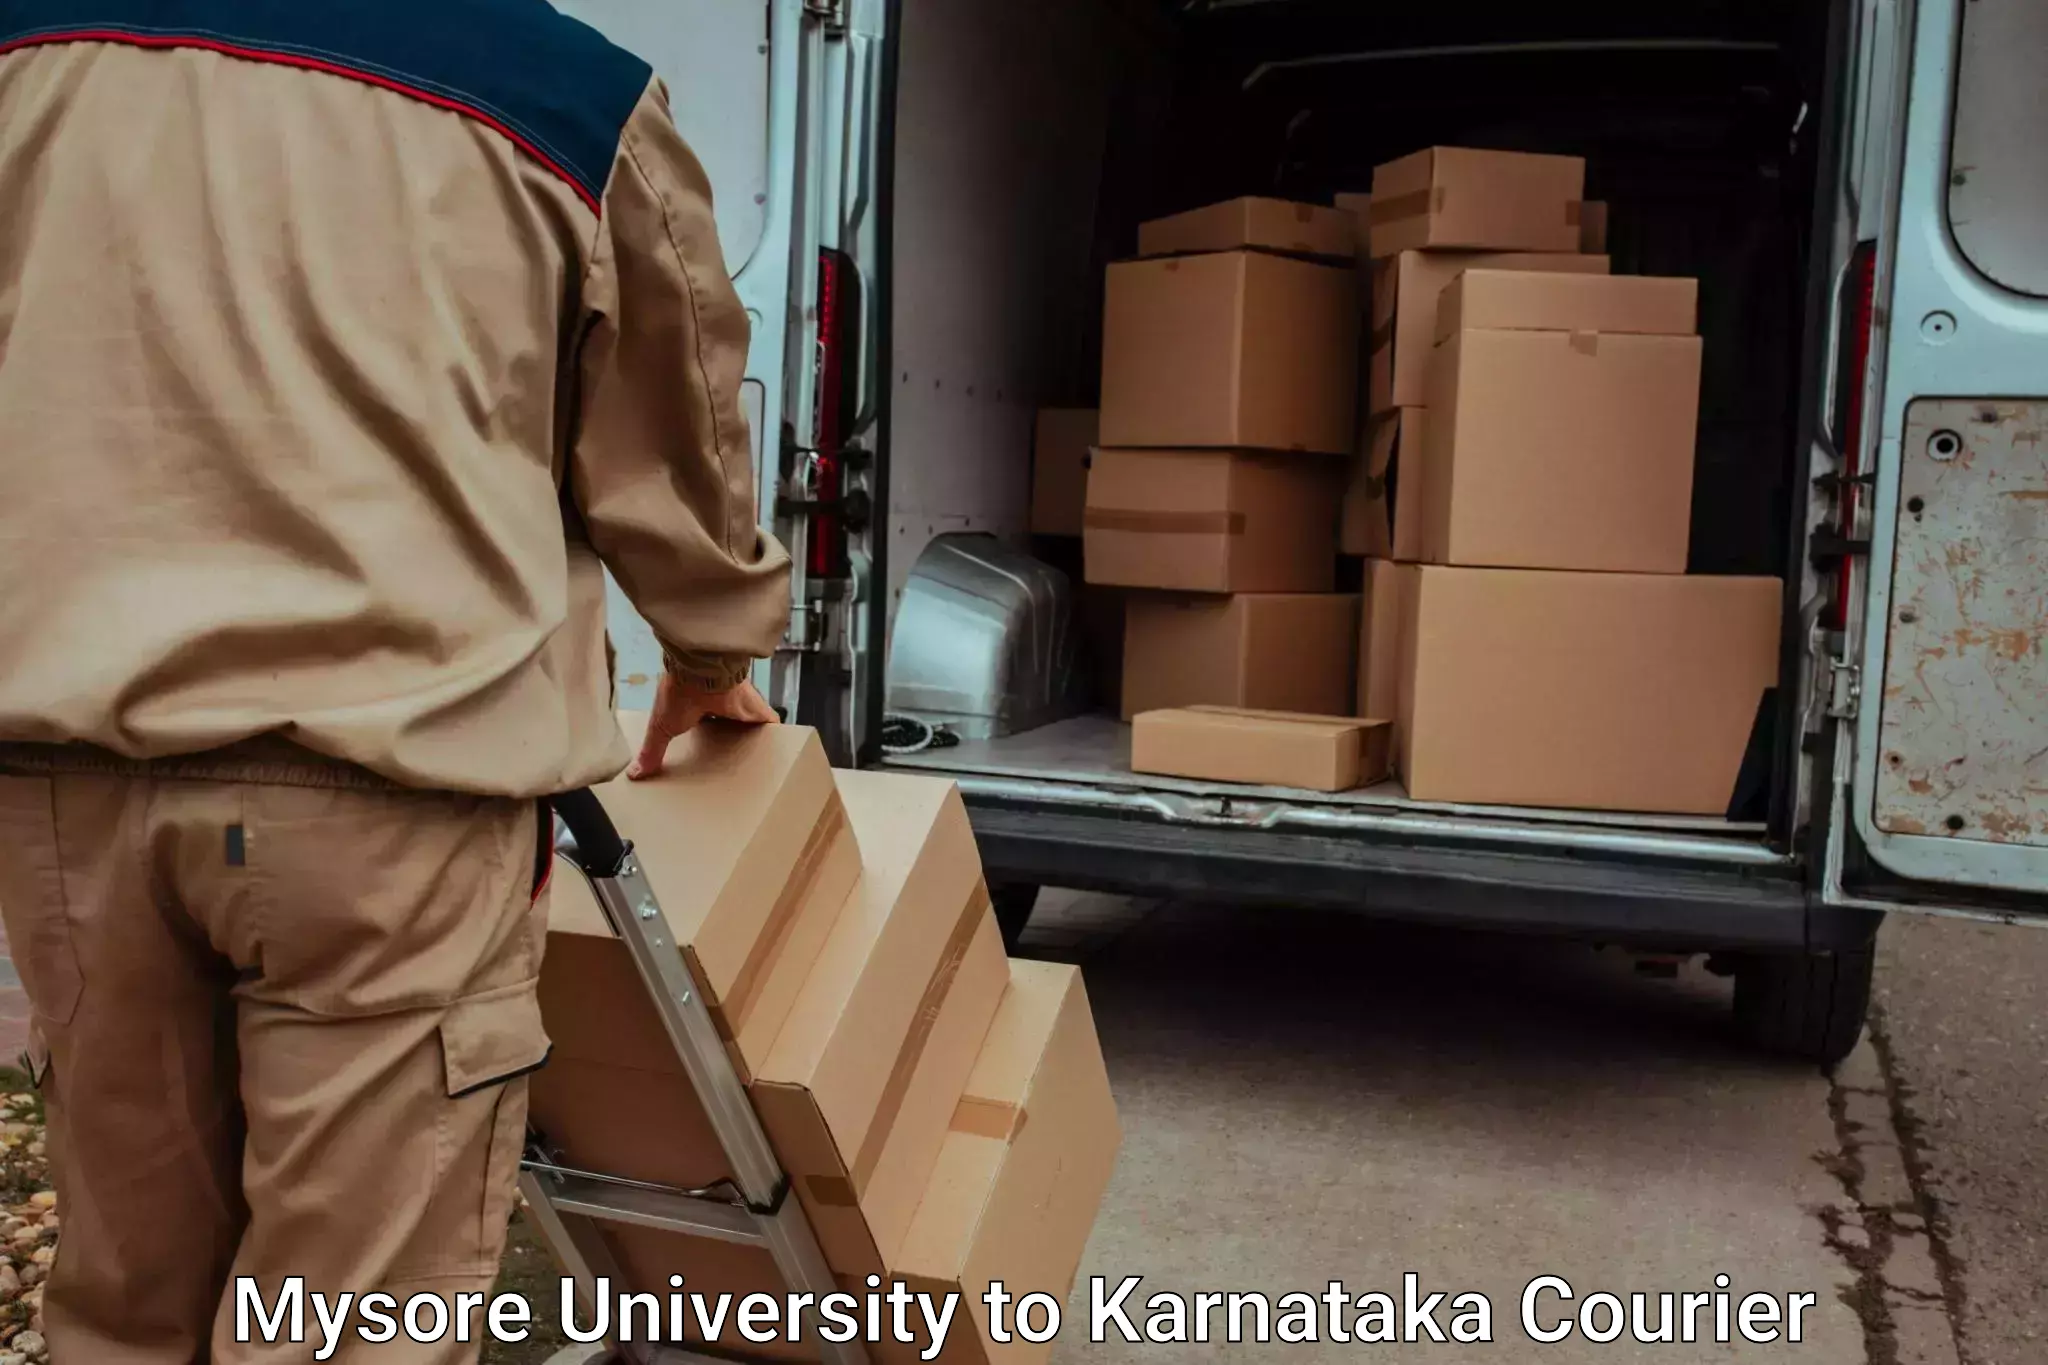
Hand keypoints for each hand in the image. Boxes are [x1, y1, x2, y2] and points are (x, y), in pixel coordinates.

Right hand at [627, 674, 778, 779]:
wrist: (700, 673)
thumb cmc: (678, 692)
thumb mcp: (662, 727)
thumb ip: (652, 750)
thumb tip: (634, 773)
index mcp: (699, 708)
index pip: (706, 724)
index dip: (709, 737)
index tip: (711, 754)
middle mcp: (723, 706)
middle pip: (732, 727)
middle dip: (735, 741)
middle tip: (738, 763)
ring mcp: (743, 707)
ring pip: (753, 727)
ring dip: (757, 740)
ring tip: (760, 761)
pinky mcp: (758, 710)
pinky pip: (773, 724)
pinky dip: (780, 736)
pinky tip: (784, 750)